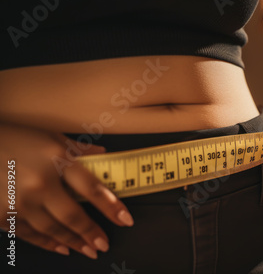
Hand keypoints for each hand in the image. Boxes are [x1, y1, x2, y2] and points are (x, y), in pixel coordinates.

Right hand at [0, 123, 133, 258]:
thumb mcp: (50, 136)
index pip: (91, 187)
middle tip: (104, 245)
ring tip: (88, 251)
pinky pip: (28, 233)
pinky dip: (46, 242)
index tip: (125, 219)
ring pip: (51, 229)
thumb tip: (105, 155)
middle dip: (91, 233)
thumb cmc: (14, 137)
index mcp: (56, 159)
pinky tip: (59, 247)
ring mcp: (18, 200)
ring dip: (72, 242)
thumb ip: (78, 148)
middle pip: (72, 215)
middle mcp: (39, 182)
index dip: (111, 206)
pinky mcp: (1, 213)